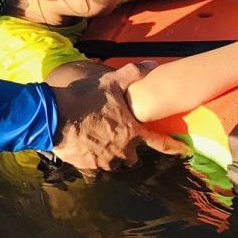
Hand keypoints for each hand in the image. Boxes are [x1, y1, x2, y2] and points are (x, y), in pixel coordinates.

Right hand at [48, 64, 188, 171]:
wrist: (54, 116)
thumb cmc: (85, 98)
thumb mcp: (110, 81)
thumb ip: (133, 74)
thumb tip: (152, 64)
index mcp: (132, 132)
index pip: (159, 142)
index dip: (173, 147)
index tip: (183, 151)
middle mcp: (121, 151)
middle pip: (133, 158)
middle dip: (129, 150)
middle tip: (120, 140)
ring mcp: (104, 161)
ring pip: (114, 164)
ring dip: (111, 157)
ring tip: (101, 147)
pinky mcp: (87, 167)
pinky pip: (94, 173)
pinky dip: (92, 166)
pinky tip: (86, 156)